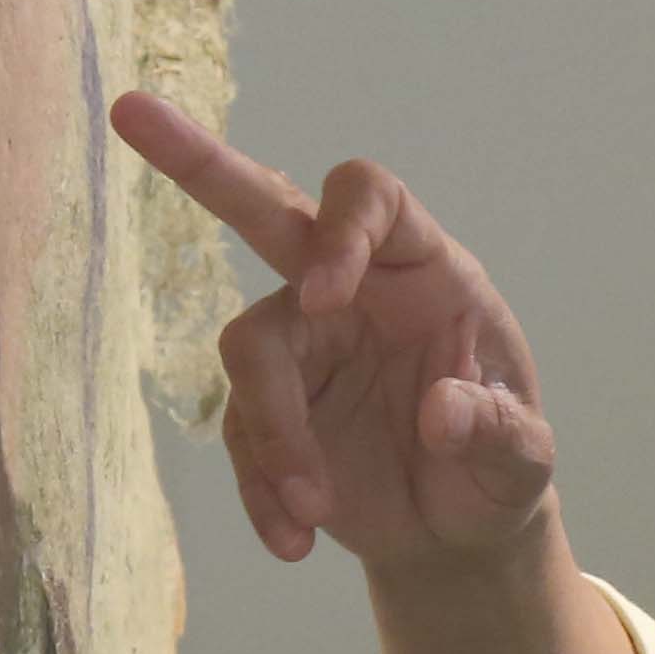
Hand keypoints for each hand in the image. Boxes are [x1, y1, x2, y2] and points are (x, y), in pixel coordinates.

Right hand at [110, 92, 557, 578]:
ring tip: (311, 512)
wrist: (459, 534)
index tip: (323, 295)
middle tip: (131, 112)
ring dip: (273, 433)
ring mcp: (301, 344)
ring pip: (247, 350)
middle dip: (199, 164)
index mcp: (424, 269)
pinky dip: (259, 491)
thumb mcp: (523, 461)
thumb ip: (498, 436)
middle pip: (266, 209)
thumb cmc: (500, 469)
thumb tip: (442, 415)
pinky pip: (239, 433)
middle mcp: (351, 289)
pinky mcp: (268, 406)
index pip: (371, 200)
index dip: (339, 231)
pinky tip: (294, 542)